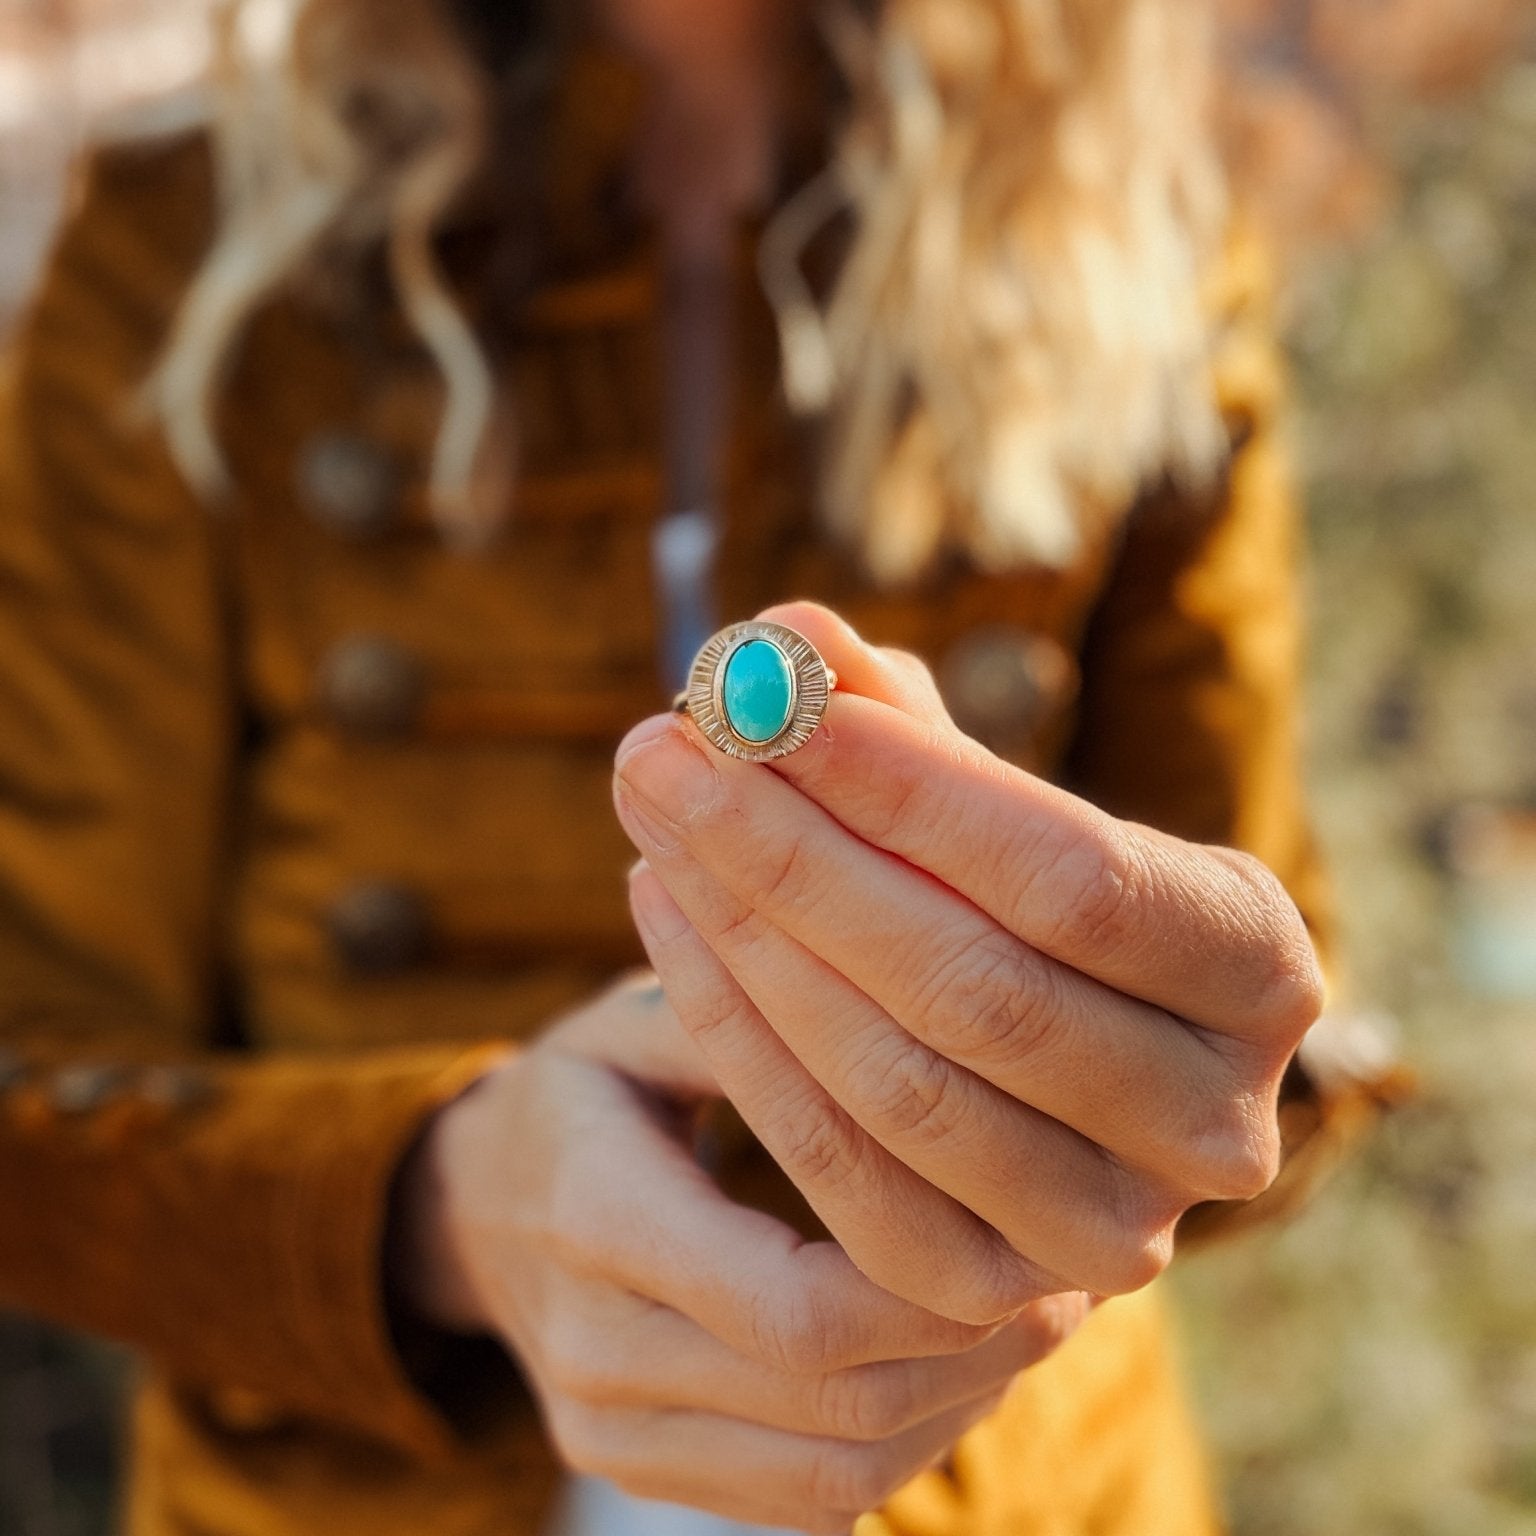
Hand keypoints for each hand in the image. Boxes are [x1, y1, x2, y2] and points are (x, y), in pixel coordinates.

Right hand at [395, 970, 1087, 1532]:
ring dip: (956, 1407)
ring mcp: (610, 1428)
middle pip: (834, 1399)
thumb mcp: (629, 1024)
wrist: (474, 1205)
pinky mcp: (637, 1468)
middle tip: (1069, 1276)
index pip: (795, 1304)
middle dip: (974, 1350)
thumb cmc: (580, 1090)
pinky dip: (900, 1442)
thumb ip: (732, 1016)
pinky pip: (800, 1495)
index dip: (933, 1285)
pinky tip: (956, 1368)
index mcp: (596, 1218)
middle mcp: (595, 1350)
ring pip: (833, 1470)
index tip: (1024, 1223)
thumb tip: (879, 997)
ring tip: (1033, 1319)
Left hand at [613, 602, 1324, 1324]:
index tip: (773, 700)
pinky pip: (843, 1177)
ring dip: (749, 941)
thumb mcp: (982, 798)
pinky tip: (665, 919)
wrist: (1030, 1061)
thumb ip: (897, 718)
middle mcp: (1219, 1118)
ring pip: (900, 1087)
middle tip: (659, 752)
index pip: (1076, 875)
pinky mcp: (999, 1297)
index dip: (915, 790)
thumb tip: (783, 634)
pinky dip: (737, 1044)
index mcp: (1258, 963)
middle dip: (795, 857)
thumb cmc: (1010, 891)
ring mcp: (1114, 1232)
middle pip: (976, 987)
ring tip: (650, 824)